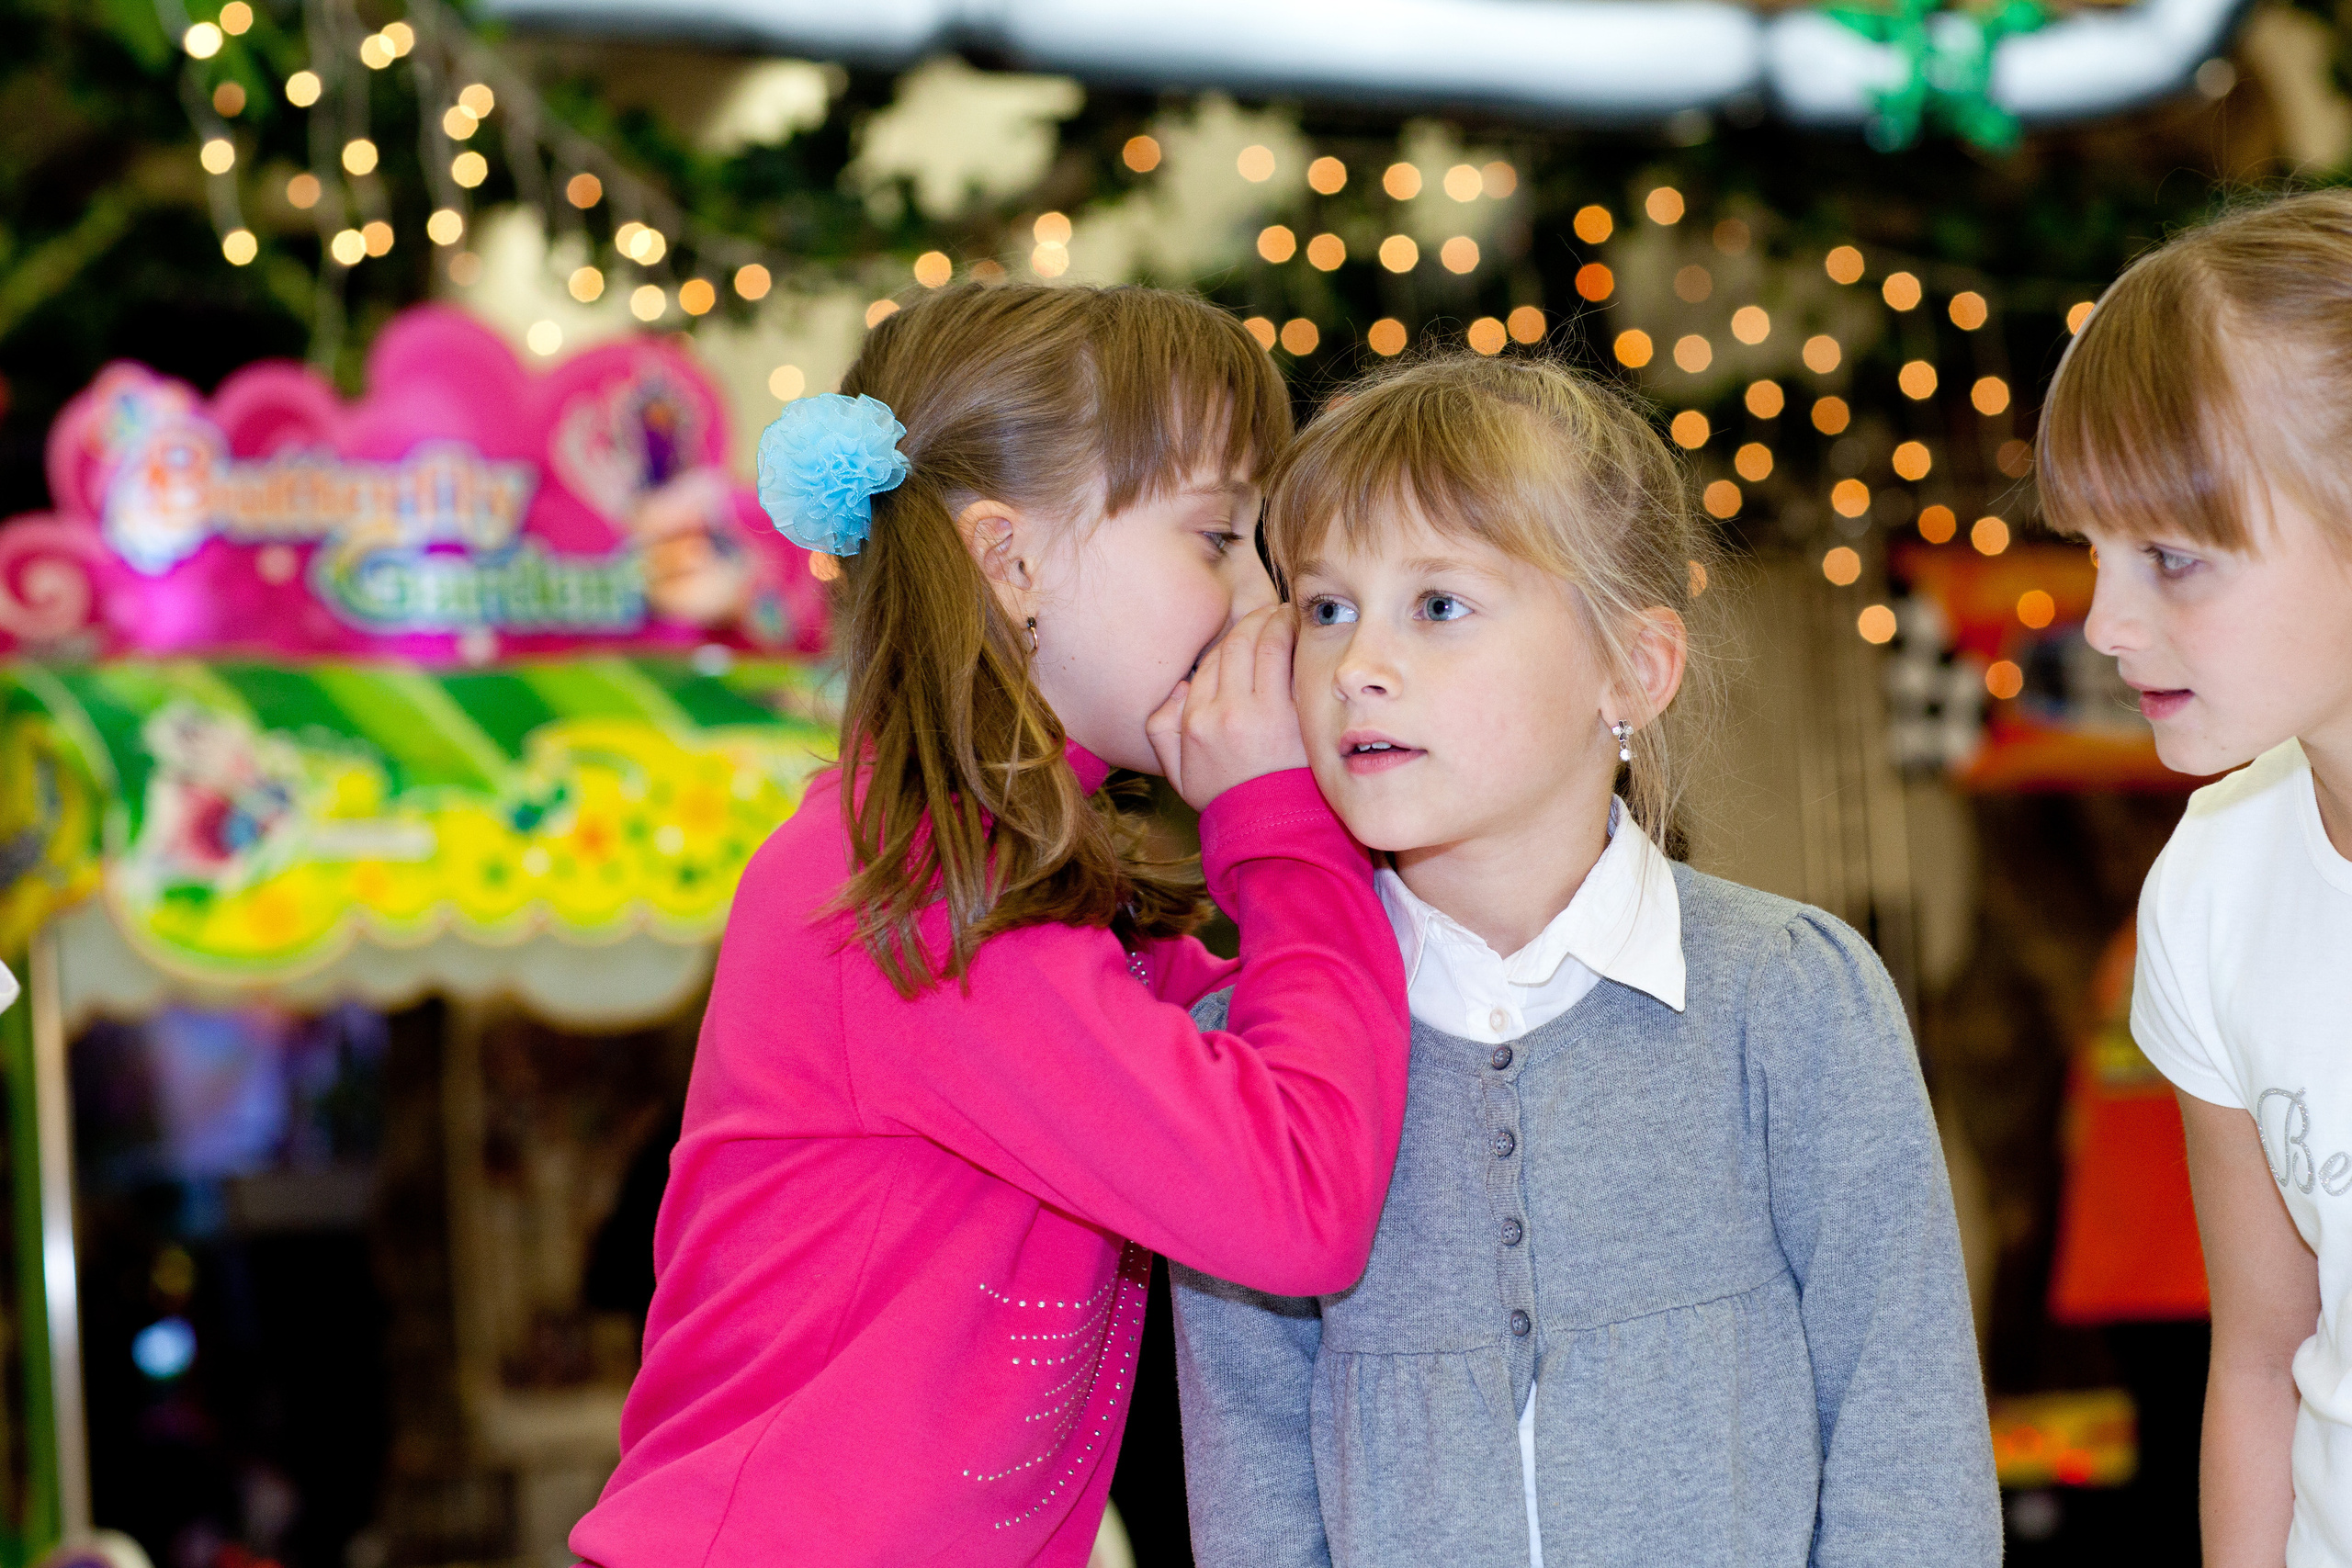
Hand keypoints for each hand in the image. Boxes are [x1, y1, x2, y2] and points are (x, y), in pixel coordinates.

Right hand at [1145, 606, 1309, 809]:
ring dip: (1275, 620)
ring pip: (1265, 644)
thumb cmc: (1227, 798)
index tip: (1243, 633)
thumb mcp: (1177, 773)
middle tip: (1266, 613)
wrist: (1271, 830)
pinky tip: (1299, 632)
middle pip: (1236, 645)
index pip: (1210, 663)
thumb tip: (1176, 688)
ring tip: (1284, 614)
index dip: (1228, 641)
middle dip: (1252, 620)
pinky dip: (1296, 640)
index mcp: (1196, 722)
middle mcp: (1227, 712)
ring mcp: (1265, 713)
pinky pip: (1293, 663)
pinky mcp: (1297, 717)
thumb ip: (1161, 730)